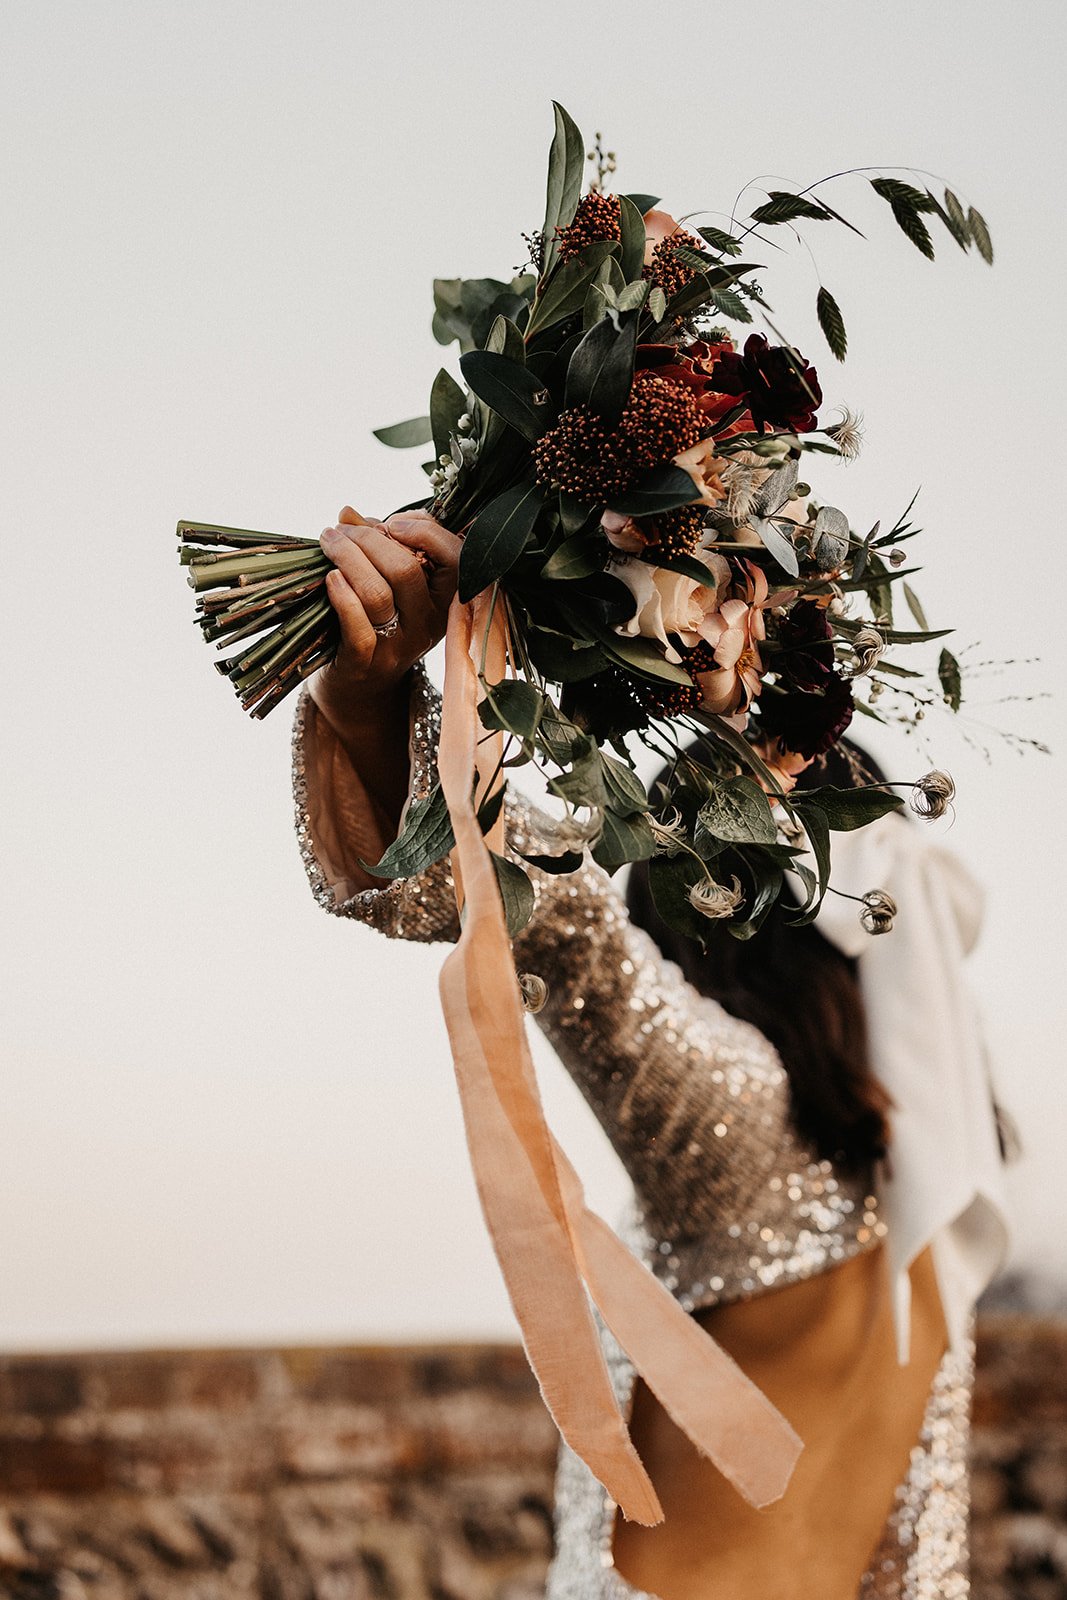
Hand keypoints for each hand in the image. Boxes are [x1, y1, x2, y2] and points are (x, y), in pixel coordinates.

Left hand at [311, 506, 460, 735]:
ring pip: (378, 592)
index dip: (423, 530)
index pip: (455, 556)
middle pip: (405, 569)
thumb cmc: (375, 621)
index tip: (390, 522)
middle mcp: (429, 624)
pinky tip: (329, 578)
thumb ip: (377, 545)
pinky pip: (358, 626)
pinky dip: (342, 597)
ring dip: (347, 558)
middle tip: (339, 531)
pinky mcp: (368, 662)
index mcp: (446, 599)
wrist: (359, 687)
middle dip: (367, 539)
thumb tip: (348, 513)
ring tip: (327, 542)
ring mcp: (400, 645)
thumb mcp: (388, 583)